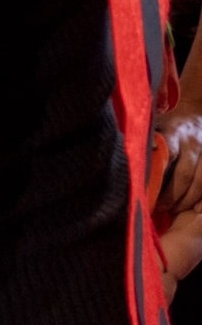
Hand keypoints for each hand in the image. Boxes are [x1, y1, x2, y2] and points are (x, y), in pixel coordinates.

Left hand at [158, 101, 201, 216]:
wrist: (197, 114)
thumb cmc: (170, 125)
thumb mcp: (155, 125)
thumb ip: (147, 141)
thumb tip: (130, 161)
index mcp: (174, 133)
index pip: (167, 156)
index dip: (158, 177)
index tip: (147, 193)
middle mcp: (193, 142)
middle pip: (184, 175)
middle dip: (171, 195)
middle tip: (160, 208)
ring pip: (200, 182)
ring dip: (187, 199)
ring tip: (174, 209)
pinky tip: (196, 209)